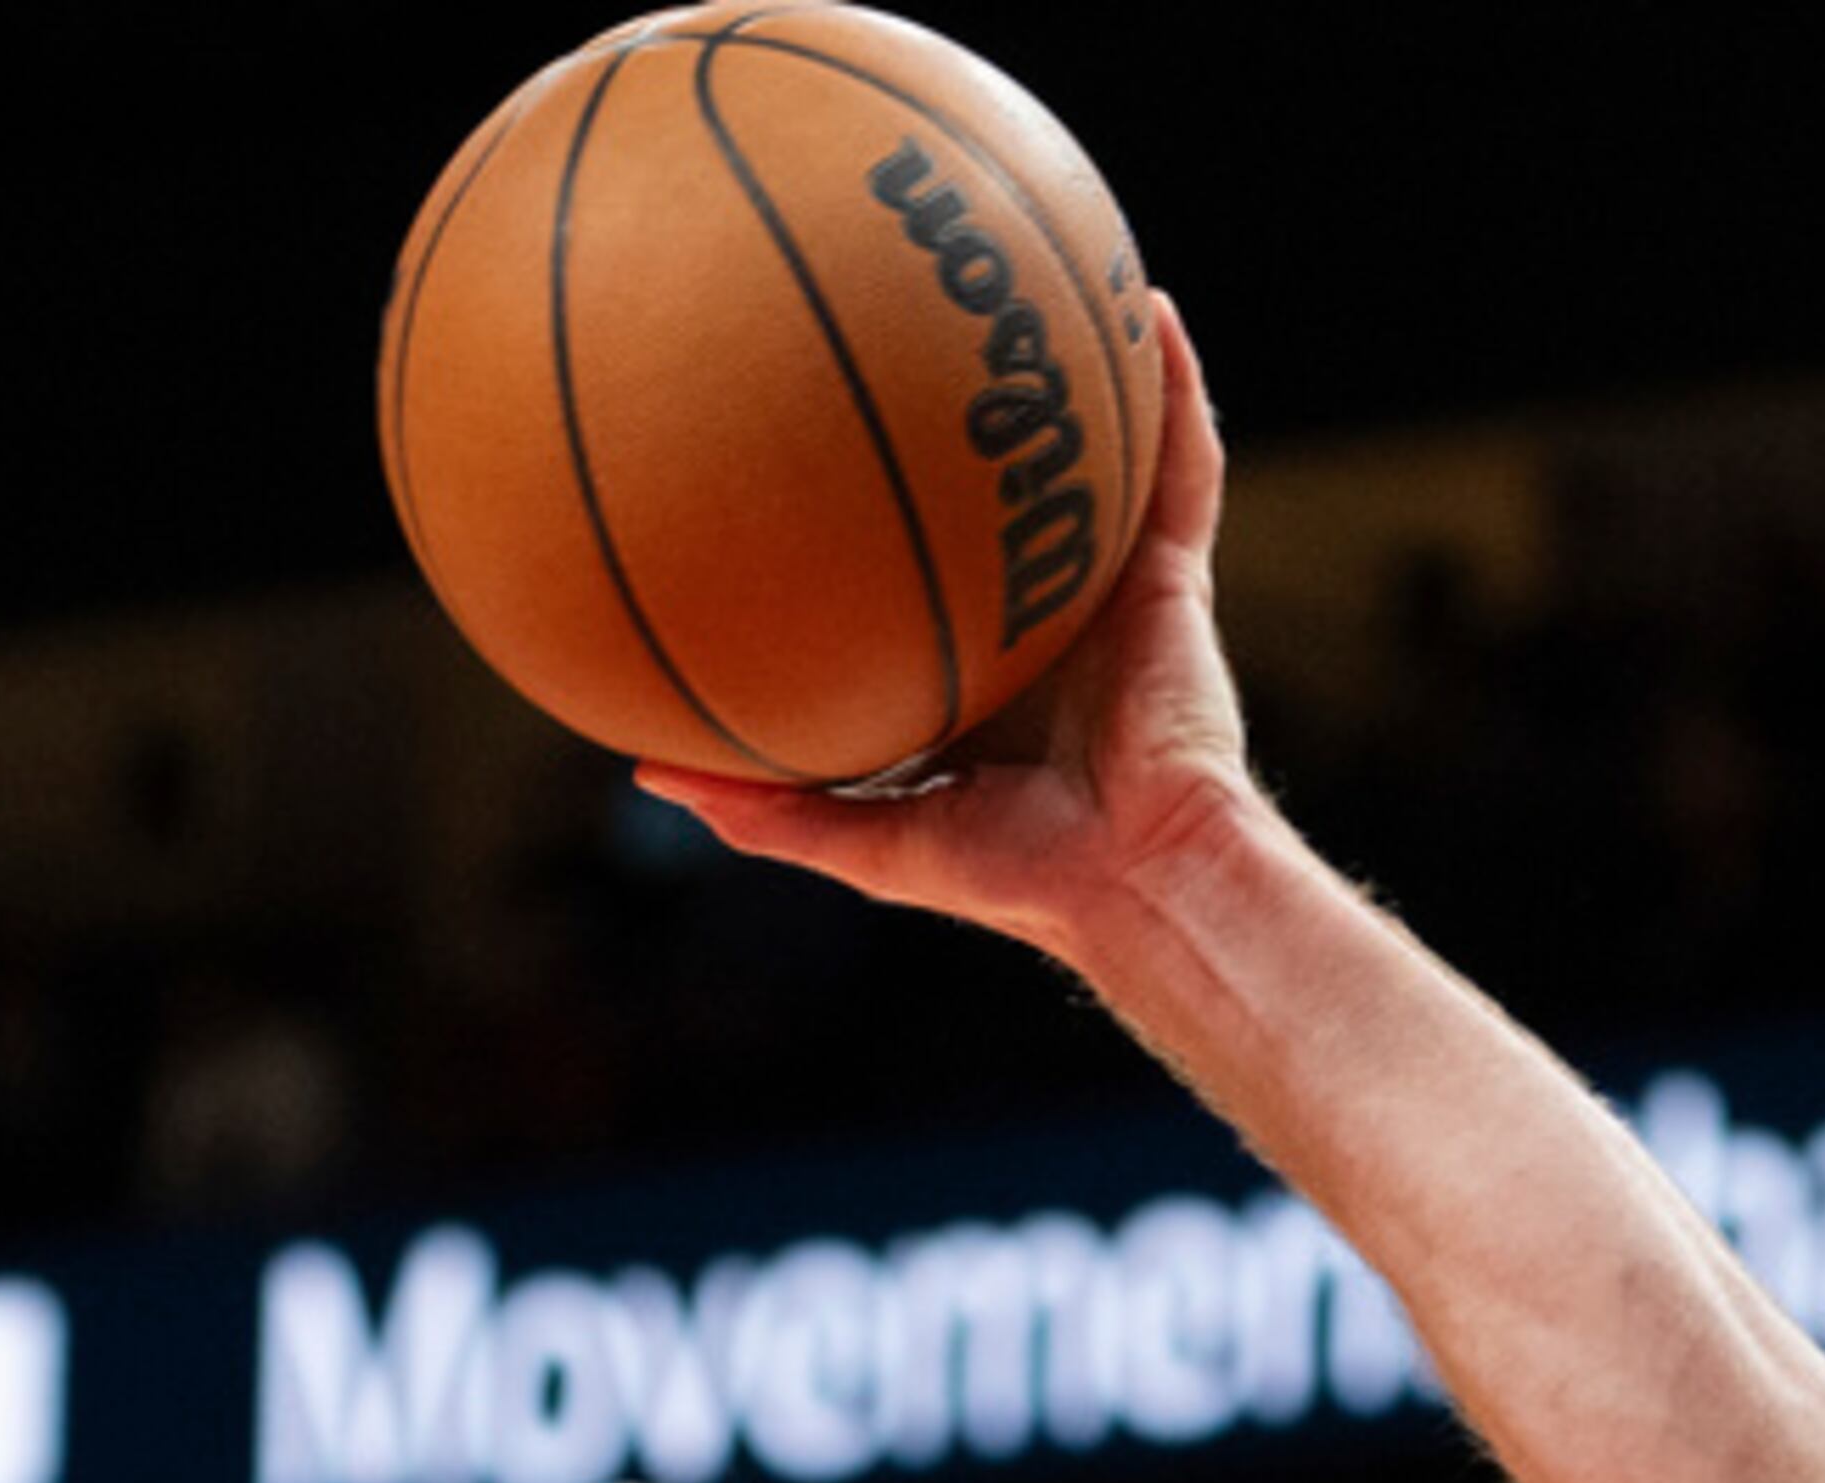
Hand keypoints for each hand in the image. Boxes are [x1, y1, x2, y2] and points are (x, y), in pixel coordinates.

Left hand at [633, 298, 1254, 950]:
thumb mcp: (866, 842)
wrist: (1132, 880)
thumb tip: (644, 774)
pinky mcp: (1172, 576)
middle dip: (960, 398)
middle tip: (895, 307)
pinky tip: (1147, 302)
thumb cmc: (1015, 876)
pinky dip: (1175, 384)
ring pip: (1091, 452)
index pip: (918, 559)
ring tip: (1034, 259)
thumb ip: (768, 808)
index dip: (863, 497)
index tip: (794, 427)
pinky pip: (1180, 462)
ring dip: (1071, 363)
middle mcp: (1040, 607)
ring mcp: (1109, 584)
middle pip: (994, 480)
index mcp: (975, 659)